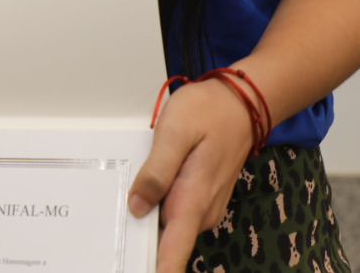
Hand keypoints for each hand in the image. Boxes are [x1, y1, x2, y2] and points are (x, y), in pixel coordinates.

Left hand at [127, 78, 255, 271]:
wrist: (244, 103)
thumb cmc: (210, 111)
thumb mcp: (174, 132)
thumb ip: (156, 171)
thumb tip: (138, 207)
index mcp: (194, 199)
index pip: (174, 251)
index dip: (159, 270)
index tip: (138, 271)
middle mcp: (202, 211)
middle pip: (164, 241)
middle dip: (140, 235)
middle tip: (115, 220)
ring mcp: (204, 207)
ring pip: (168, 225)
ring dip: (150, 215)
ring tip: (135, 188)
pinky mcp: (203, 199)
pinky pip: (175, 211)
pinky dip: (160, 202)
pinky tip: (150, 183)